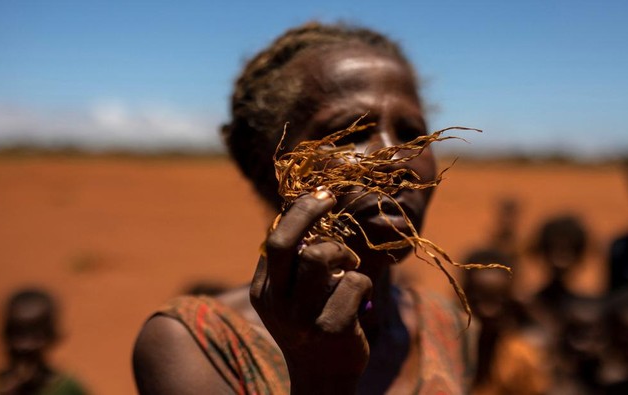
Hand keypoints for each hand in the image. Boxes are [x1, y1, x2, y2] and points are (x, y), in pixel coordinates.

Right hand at [250, 188, 372, 393]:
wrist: (322, 379)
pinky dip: (363, 281)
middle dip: (308, 210)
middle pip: (284, 241)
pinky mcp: (332, 327)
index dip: (298, 212)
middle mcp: (277, 303)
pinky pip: (354, 281)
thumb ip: (292, 266)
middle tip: (329, 198)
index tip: (320, 197)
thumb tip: (306, 211)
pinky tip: (361, 296)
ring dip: (343, 252)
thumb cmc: (311, 327)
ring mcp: (302, 317)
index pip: (274, 239)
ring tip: (350, 264)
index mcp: (264, 291)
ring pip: (320, 256)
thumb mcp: (291, 298)